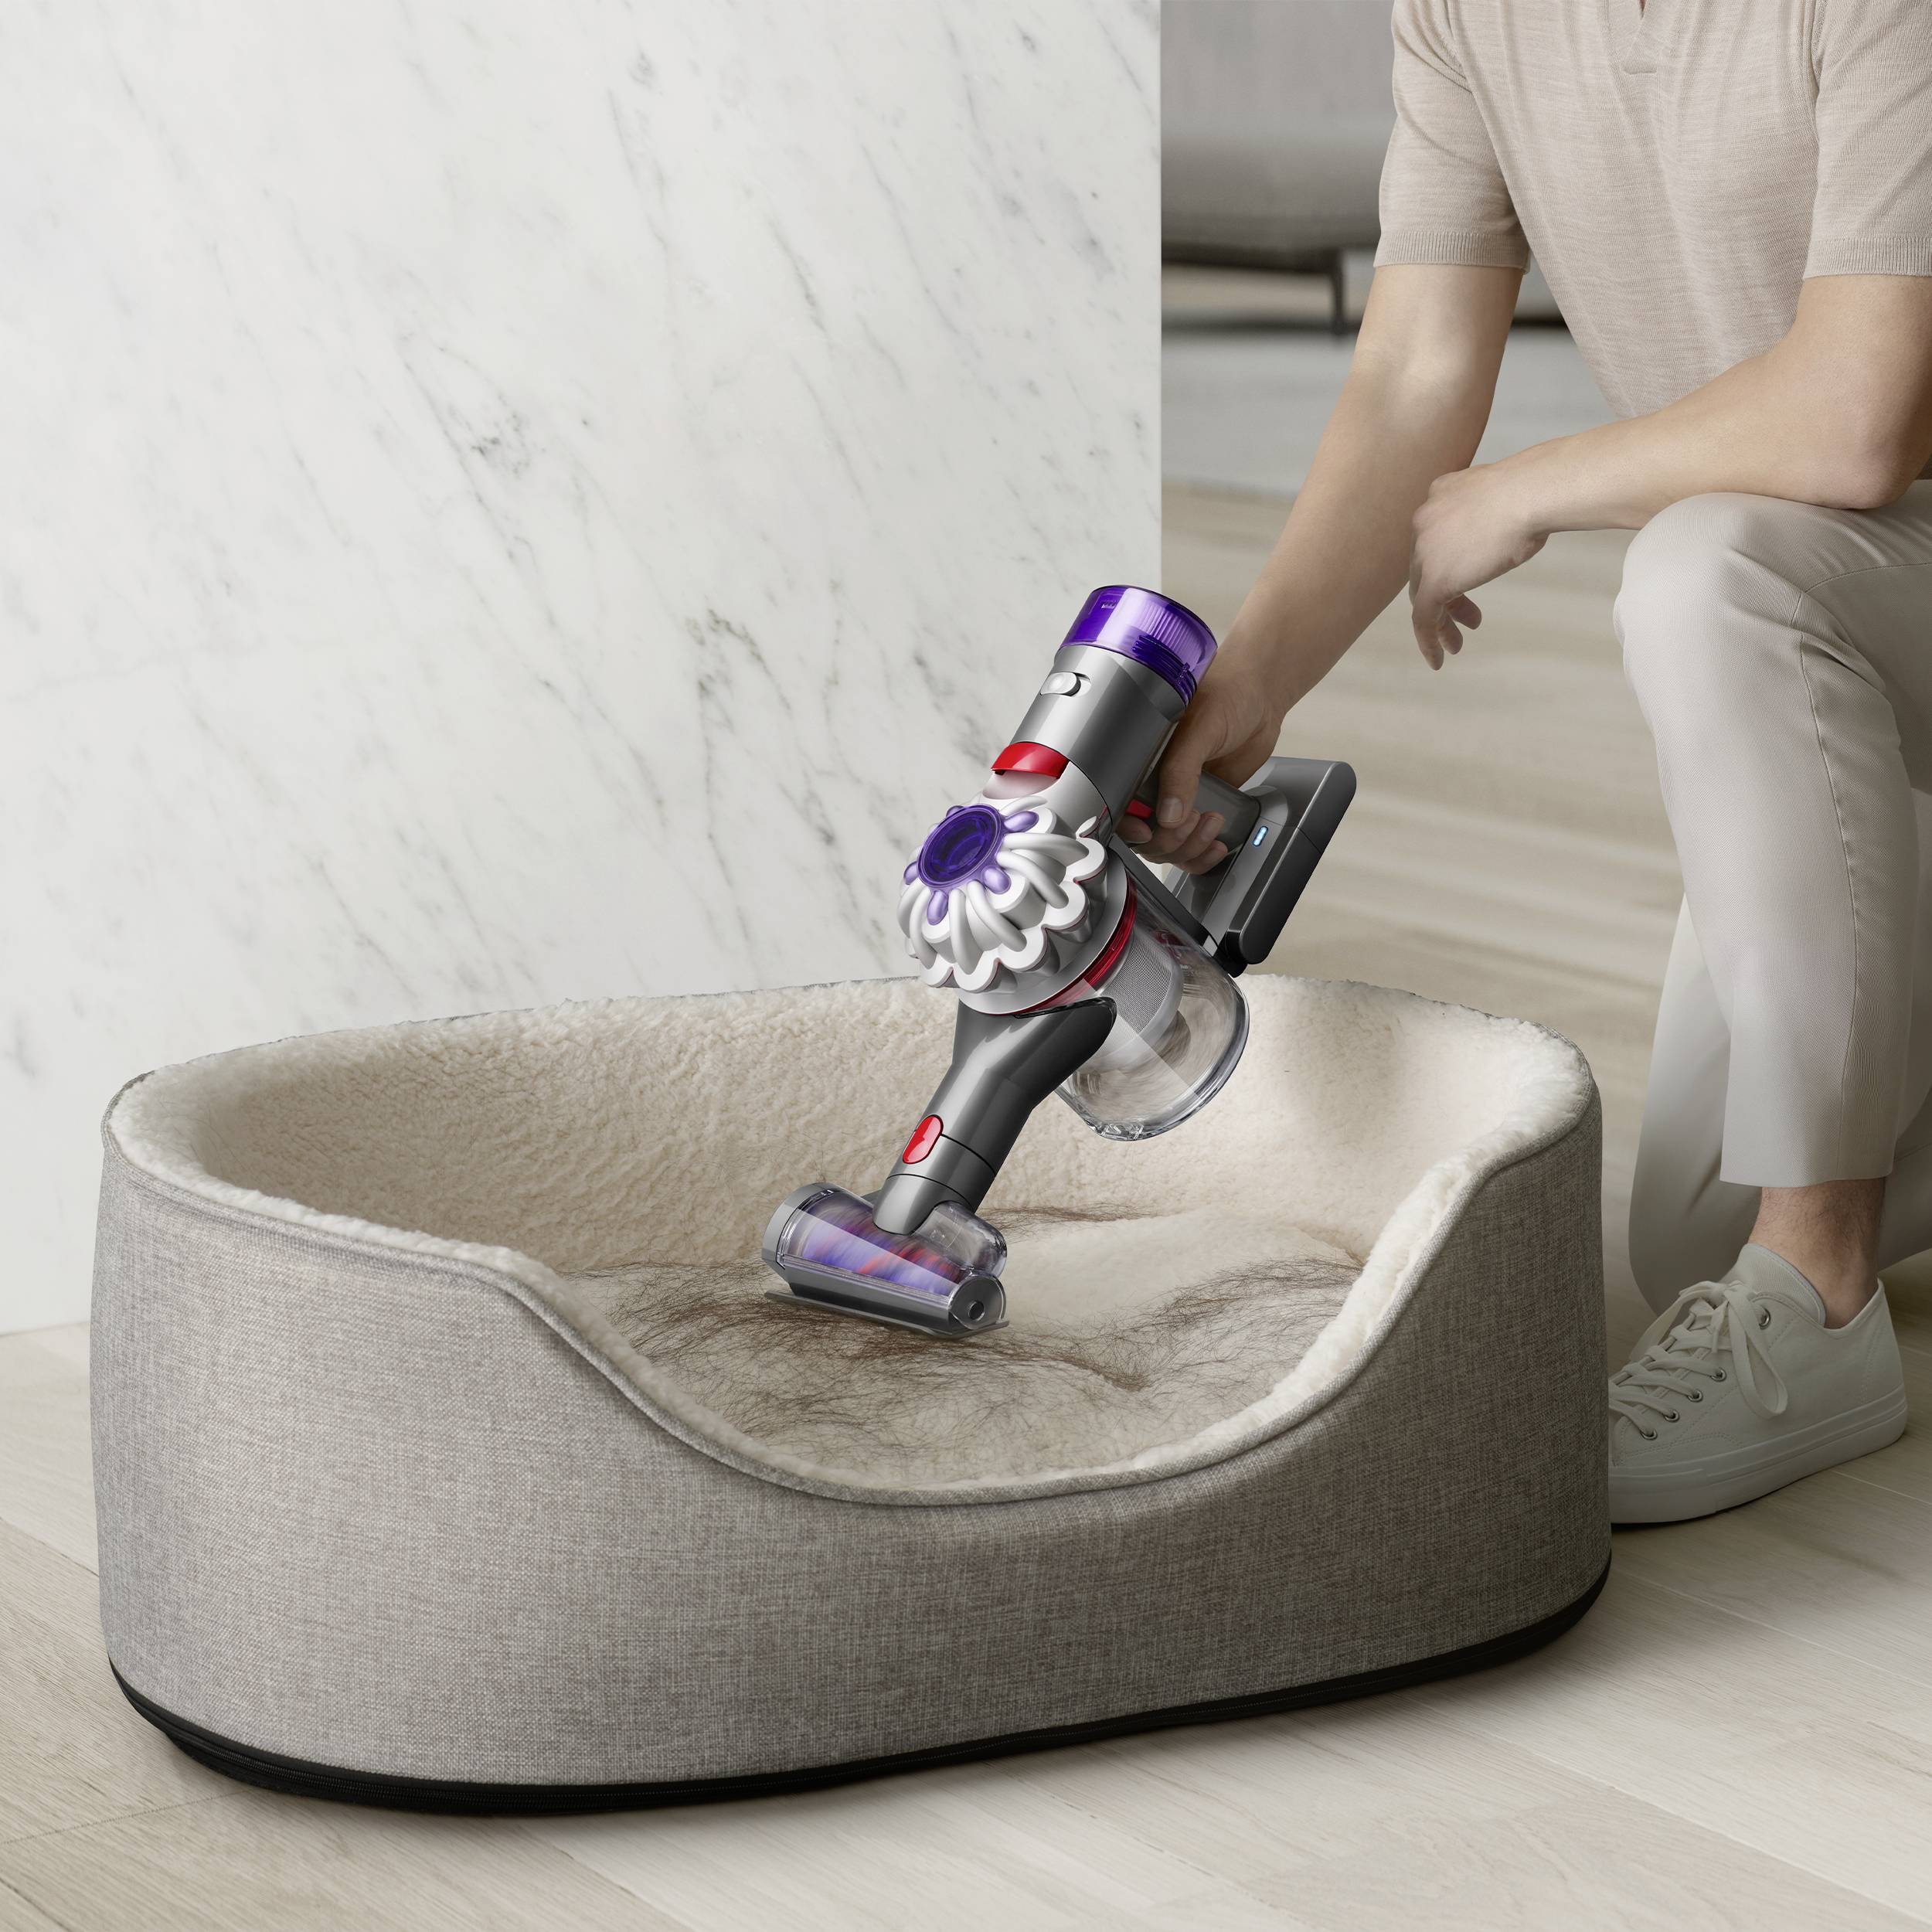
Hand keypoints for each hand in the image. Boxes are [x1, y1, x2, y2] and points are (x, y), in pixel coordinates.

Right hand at [1119, 649, 1287, 874]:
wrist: (1261, 696)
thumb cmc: (1225, 692)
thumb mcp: (1199, 727)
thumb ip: (1181, 770)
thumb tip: (1168, 814)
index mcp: (1138, 758)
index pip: (1117, 806)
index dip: (1129, 826)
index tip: (1148, 830)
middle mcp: (1152, 782)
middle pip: (1143, 837)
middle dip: (1168, 839)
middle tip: (1193, 818)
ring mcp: (1177, 798)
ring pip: (1168, 847)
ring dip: (1189, 848)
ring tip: (1211, 821)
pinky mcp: (1201, 807)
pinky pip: (1192, 847)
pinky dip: (1203, 855)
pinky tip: (1216, 842)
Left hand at [1408, 461, 1546, 667]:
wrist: (1531, 492)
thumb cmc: (1535, 489)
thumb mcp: (1508, 494)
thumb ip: (1496, 509)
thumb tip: (1512, 521)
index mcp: (1440, 496)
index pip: (1437, 539)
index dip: (1452, 563)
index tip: (1471, 577)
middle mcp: (1425, 521)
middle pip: (1427, 568)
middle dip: (1449, 596)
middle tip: (1470, 619)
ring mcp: (1426, 550)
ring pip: (1423, 594)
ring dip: (1441, 621)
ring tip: (1457, 643)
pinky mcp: (1434, 579)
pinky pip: (1423, 617)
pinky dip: (1429, 640)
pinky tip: (1439, 659)